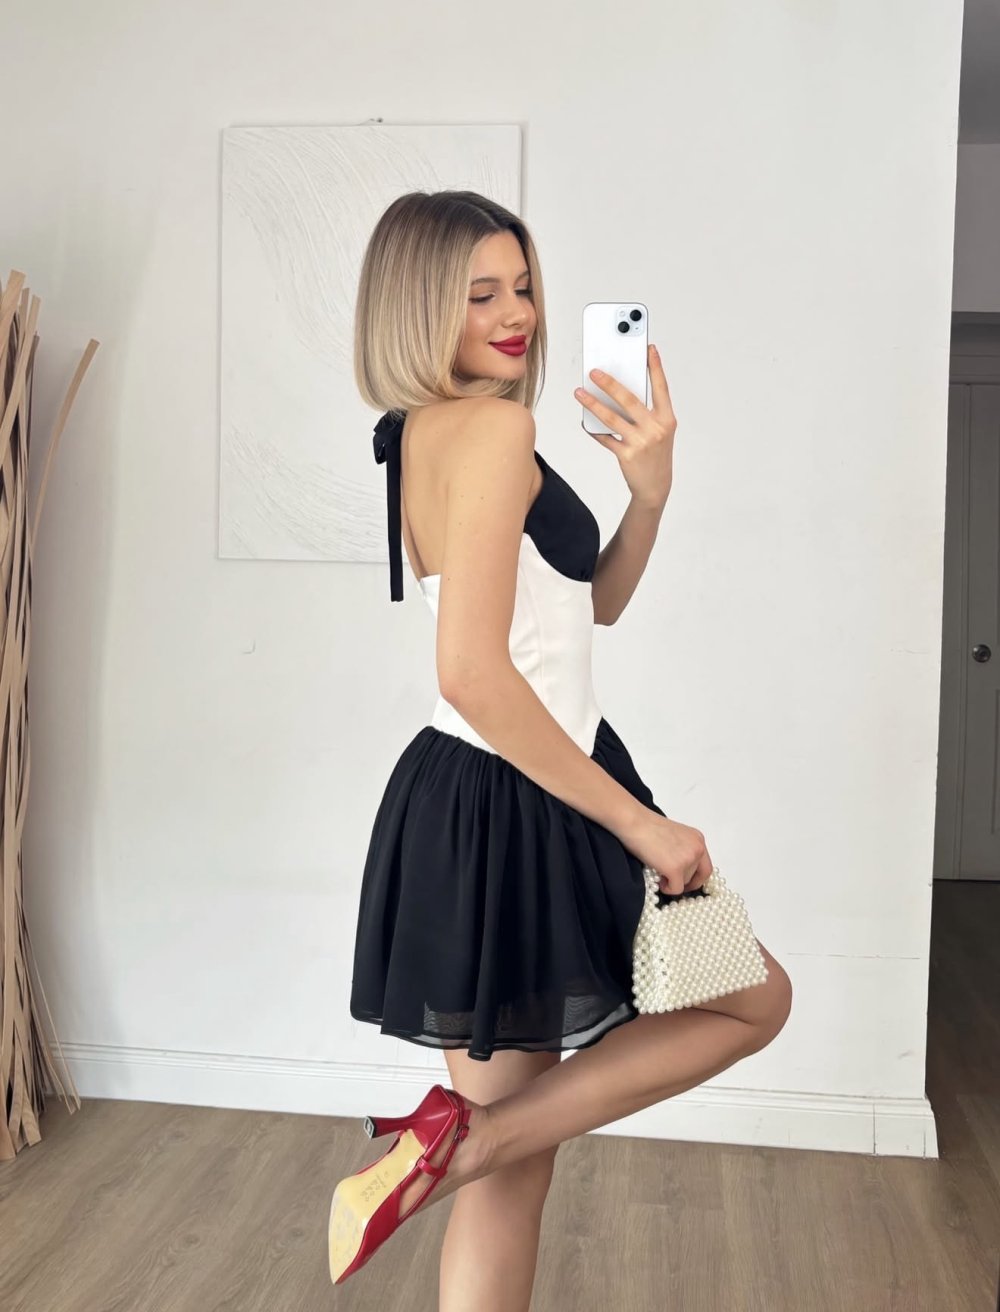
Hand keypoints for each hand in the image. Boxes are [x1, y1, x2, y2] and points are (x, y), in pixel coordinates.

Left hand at [574, 344, 676, 509]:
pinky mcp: (627, 455)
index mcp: (667, 419)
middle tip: (594, 372)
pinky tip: (585, 422)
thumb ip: (646, 412)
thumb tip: (621, 391)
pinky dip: (593, 429)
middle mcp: (656, 428)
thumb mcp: (660, 431)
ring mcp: (641, 442)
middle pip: (629, 400)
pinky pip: (605, 438)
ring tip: (579, 393)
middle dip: (610, 383)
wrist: (656, 486)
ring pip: (612, 418)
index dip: (655, 367)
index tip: (648, 348)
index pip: (661, 387)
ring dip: (593, 404)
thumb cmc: (656, 454)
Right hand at [619, 807, 712, 895]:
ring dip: (673, 881)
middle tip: (672, 882)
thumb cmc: (647, 826)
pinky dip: (667, 888)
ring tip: (658, 870)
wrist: (634, 822)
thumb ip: (684, 850)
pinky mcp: (676, 869)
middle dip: (685, 881)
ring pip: (685, 883)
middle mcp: (698, 848)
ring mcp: (688, 859)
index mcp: (698, 839)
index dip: (697, 877)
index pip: (706, 866)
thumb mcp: (675, 836)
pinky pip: (675, 889)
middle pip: (698, 876)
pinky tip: (659, 879)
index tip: (687, 882)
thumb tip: (682, 869)